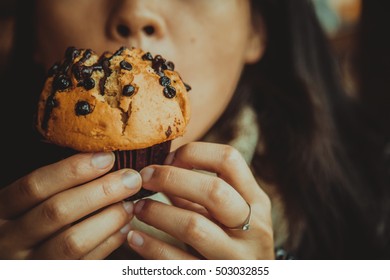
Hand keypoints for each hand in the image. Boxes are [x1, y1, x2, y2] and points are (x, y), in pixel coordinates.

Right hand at [0, 152, 141, 258]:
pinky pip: (85, 263)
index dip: (73, 169)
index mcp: (2, 211)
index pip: (35, 185)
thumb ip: (55, 187)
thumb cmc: (30, 223)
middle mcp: (10, 239)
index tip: (107, 157)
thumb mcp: (29, 204)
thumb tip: (102, 160)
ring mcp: (31, 264)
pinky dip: (108, 243)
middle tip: (131, 179)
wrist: (21, 260)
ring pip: (72, 241)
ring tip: (130, 204)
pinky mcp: (54, 279)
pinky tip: (124, 227)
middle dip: (100, 192)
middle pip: (57, 211)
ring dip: (108, 219)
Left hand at [127, 142, 273, 258]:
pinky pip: (178, 262)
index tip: (168, 159)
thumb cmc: (234, 240)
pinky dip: (151, 247)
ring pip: (193, 226)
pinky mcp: (215, 277)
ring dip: (157, 213)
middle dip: (171, 178)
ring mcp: (236, 257)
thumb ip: (200, 192)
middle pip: (214, 190)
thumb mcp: (228, 213)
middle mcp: (253, 227)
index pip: (229, 159)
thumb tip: (160, 168)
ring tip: (137, 207)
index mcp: (256, 200)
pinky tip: (134, 237)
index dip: (194, 153)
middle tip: (145, 178)